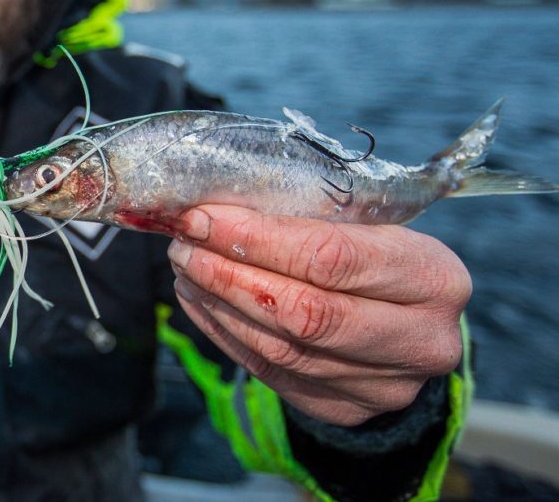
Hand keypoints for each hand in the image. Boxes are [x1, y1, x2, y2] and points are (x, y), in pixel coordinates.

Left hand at [167, 204, 470, 425]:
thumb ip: (307, 218)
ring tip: (185, 269)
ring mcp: (386, 385)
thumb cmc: (380, 259)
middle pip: (306, 312)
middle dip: (230, 274)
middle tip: (184, 246)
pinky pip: (272, 372)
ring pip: (283, 347)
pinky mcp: (348, 410)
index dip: (259, 238)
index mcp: (434, 277)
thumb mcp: (368, 226)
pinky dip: (225, 333)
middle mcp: (421, 340)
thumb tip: (214, 208)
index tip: (204, 217)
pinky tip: (198, 300)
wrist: (412, 328)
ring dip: (220, 303)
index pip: (332, 257)